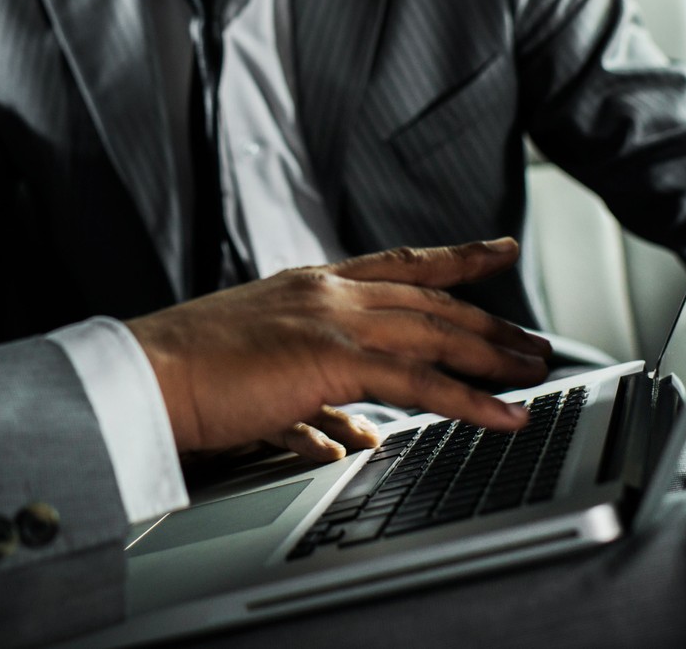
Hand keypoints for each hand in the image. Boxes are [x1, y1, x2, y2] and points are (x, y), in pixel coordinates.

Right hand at [127, 238, 551, 455]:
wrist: (149, 374)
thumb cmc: (191, 375)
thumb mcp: (264, 375)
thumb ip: (317, 404)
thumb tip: (351, 436)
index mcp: (311, 284)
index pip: (400, 264)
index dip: (455, 257)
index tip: (496, 249)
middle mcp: (328, 291)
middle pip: (431, 301)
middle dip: (490, 321)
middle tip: (536, 340)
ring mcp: (332, 319)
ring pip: (435, 332)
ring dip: (493, 354)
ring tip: (534, 373)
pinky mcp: (332, 358)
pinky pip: (419, 380)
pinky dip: (470, 400)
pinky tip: (503, 415)